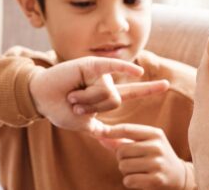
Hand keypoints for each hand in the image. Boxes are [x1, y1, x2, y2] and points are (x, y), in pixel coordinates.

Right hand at [29, 57, 168, 132]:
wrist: (41, 99)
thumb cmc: (60, 109)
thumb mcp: (83, 125)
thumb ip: (101, 132)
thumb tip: (116, 144)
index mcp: (106, 95)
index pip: (132, 92)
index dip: (149, 89)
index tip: (166, 85)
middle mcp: (106, 83)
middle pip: (115, 101)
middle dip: (93, 107)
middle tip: (75, 103)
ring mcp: (99, 73)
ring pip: (106, 92)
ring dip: (85, 98)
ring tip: (71, 94)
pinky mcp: (91, 65)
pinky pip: (111, 66)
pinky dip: (125, 68)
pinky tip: (139, 71)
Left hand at [94, 124, 191, 189]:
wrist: (178, 176)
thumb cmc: (156, 156)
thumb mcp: (145, 143)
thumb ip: (122, 140)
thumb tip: (100, 135)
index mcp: (155, 134)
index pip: (127, 129)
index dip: (110, 131)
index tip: (99, 133)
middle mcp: (157, 147)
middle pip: (121, 151)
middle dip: (121, 158)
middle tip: (133, 161)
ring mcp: (157, 163)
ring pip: (123, 166)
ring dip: (126, 171)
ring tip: (139, 170)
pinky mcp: (156, 179)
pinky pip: (129, 180)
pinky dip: (130, 181)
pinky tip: (141, 179)